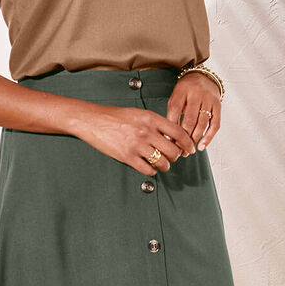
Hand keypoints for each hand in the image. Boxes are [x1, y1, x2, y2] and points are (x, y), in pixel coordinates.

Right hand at [73, 104, 198, 175]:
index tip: (190, 149)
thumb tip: (171, 137)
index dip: (187, 143)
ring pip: (163, 163)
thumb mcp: (139, 114)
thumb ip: (156, 124)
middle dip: (176, 157)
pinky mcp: (128, 157)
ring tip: (161, 164)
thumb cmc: (115, 116)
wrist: (94, 120)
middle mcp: (146, 132)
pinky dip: (152, 171)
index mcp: (151, 119)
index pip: (178, 133)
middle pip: (173, 151)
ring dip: (165, 166)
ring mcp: (137, 145)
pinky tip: (149, 167)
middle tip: (172, 157)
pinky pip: (148, 170)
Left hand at [166, 71, 220, 149]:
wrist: (203, 77)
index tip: (168, 141)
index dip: (171, 127)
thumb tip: (168, 137)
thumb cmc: (186, 91)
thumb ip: (172, 113)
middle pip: (190, 119)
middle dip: (184, 137)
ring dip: (195, 139)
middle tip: (179, 150)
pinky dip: (208, 137)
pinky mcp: (218, 106)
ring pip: (202, 123)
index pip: (175, 110)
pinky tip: (201, 146)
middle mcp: (197, 94)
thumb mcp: (176, 97)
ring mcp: (209, 100)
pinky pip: (215, 124)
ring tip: (188, 151)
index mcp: (182, 90)